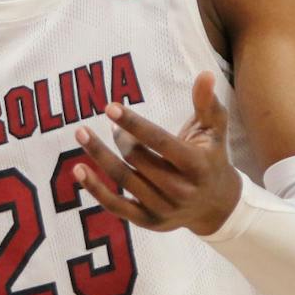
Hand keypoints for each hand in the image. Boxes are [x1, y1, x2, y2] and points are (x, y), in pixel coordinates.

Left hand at [74, 71, 241, 235]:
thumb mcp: (214, 130)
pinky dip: (95, 189)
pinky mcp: (148, 221)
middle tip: (112, 121)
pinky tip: (78, 170)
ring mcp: (163, 208)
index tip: (110, 108)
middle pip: (138, 159)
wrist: (216, 206)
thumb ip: (207, 103)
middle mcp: (180, 190)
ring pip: (124, 180)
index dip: (134, 124)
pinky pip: (116, 206)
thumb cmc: (210, 157)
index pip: (160, 142)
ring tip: (82, 134)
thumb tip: (205, 74)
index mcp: (196, 165)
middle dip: (120, 137)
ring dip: (99, 156)